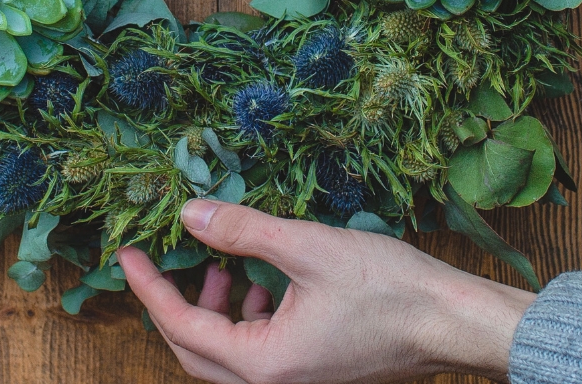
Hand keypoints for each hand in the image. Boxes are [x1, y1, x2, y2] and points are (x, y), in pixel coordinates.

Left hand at [118, 199, 534, 383]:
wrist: (454, 322)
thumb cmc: (392, 289)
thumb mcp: (307, 247)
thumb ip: (244, 231)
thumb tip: (190, 214)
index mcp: (264, 364)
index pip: (182, 326)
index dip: (149, 287)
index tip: (127, 254)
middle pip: (195, 350)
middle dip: (176, 302)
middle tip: (164, 260)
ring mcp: (295, 382)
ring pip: (226, 354)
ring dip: (215, 310)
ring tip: (224, 266)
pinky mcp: (314, 372)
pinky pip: (258, 353)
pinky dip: (247, 319)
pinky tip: (264, 283)